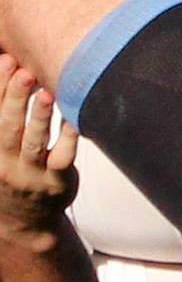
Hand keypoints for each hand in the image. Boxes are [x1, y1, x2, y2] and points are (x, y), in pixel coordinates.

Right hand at [0, 55, 76, 241]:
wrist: (22, 222)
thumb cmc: (11, 172)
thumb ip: (3, 115)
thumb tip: (8, 64)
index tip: (5, 59)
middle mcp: (4, 162)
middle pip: (7, 127)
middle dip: (14, 98)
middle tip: (23, 71)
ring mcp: (30, 173)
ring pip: (34, 143)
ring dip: (39, 117)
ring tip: (46, 93)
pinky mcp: (56, 182)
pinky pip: (63, 158)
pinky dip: (69, 138)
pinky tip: (74, 120)